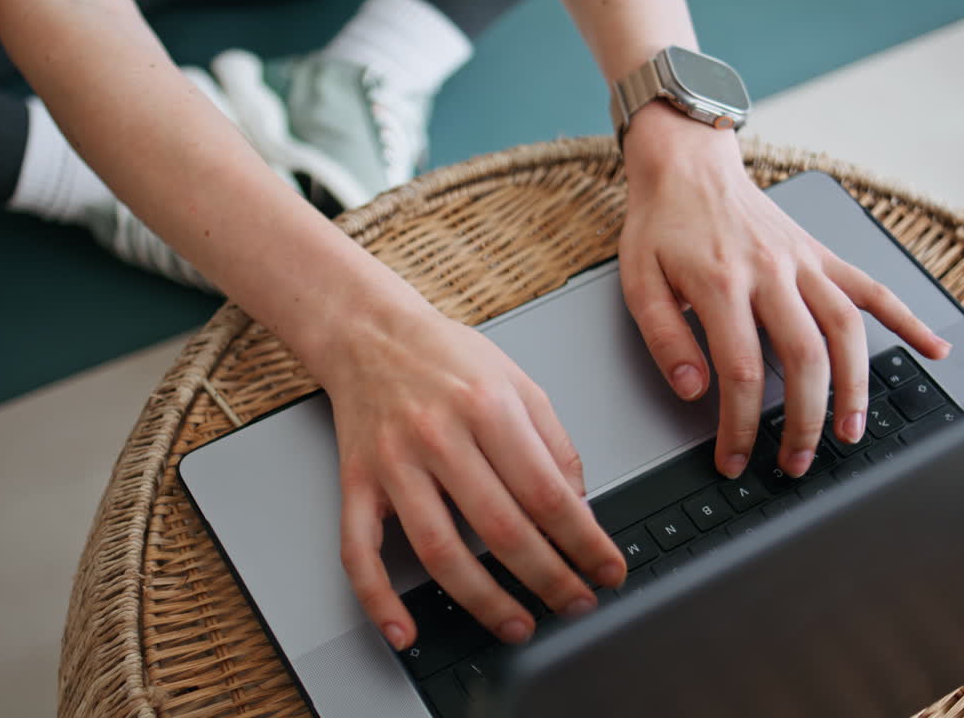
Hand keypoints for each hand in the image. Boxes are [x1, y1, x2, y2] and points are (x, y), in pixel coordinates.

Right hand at [320, 304, 625, 649]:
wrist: (369, 333)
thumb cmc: (446, 357)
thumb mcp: (518, 381)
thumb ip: (554, 444)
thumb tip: (580, 508)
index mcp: (487, 408)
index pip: (547, 493)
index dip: (584, 542)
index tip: (607, 570)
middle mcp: (438, 436)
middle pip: (501, 529)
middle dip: (548, 578)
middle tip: (576, 603)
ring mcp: (393, 463)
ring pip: (440, 550)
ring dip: (484, 601)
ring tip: (518, 625)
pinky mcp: (357, 483)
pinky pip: (359, 551)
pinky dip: (378, 599)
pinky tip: (405, 631)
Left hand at [618, 104, 949, 478]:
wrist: (688, 166)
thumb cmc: (661, 225)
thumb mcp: (638, 280)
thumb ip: (663, 337)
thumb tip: (691, 388)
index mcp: (722, 283)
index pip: (741, 371)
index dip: (741, 425)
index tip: (736, 459)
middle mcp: (771, 272)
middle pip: (804, 359)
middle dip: (804, 421)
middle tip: (796, 463)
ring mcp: (803, 262)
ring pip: (846, 330)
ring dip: (856, 387)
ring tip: (851, 432)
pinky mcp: (821, 254)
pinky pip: (873, 287)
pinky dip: (908, 319)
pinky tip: (932, 349)